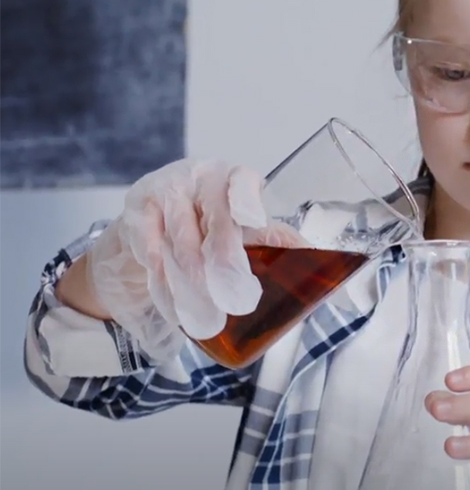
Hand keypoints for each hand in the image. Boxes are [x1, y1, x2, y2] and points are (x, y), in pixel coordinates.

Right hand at [84, 159, 306, 361]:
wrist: (144, 229)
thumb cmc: (203, 225)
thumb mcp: (239, 228)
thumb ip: (272, 238)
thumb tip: (314, 257)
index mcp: (231, 179)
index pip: (242, 180)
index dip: (247, 198)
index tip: (252, 221)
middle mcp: (198, 177)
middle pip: (215, 214)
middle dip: (224, 257)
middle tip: (236, 297)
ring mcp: (163, 191)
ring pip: (182, 237)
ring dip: (194, 279)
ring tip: (207, 313)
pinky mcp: (135, 213)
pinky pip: (151, 251)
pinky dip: (164, 282)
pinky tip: (175, 306)